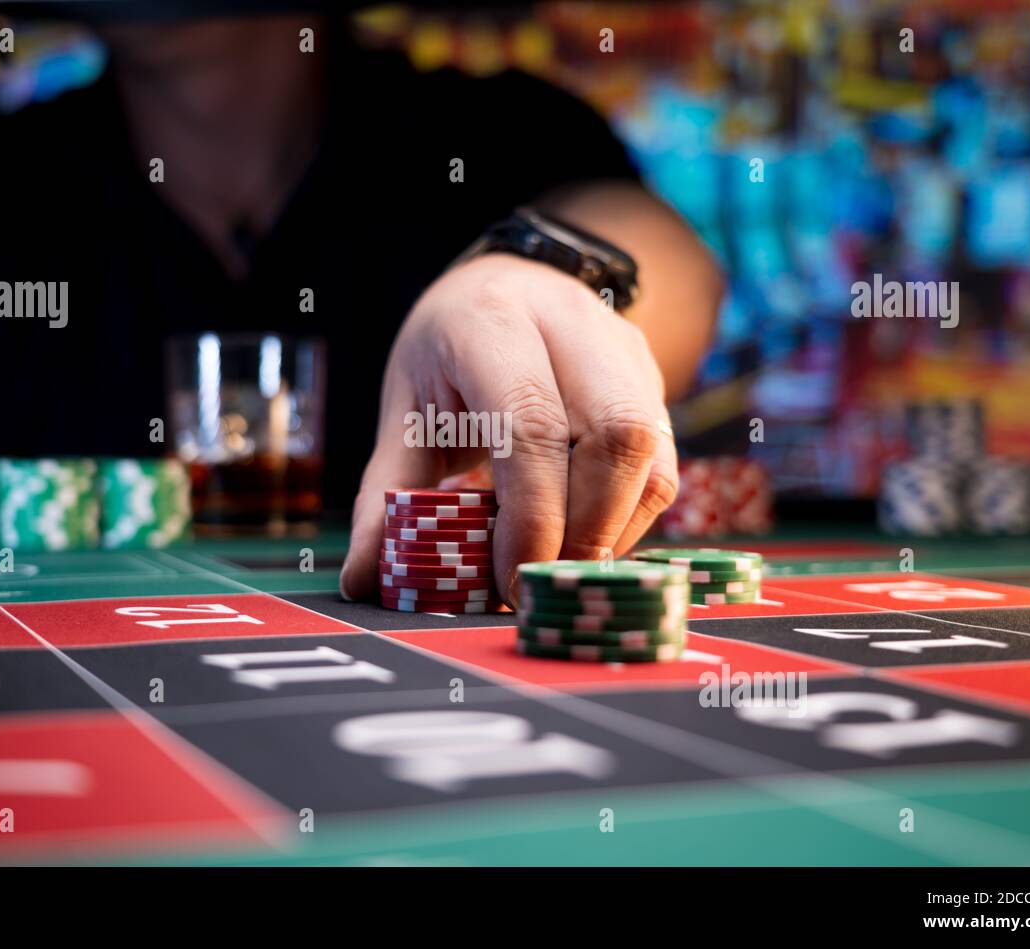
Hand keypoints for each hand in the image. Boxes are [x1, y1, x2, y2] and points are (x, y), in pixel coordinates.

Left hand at [339, 253, 678, 604]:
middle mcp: (569, 322)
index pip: (532, 422)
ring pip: (651, 451)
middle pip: (615, 435)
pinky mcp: (651, 376)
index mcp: (490, 322)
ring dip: (613, 528)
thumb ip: (387, 495)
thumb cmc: (448, 356)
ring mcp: (621, 345)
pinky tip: (586, 538)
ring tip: (562, 565)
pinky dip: (630, 517)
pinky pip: (664, 462)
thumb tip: (366, 581)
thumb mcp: (407, 411)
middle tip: (540, 581)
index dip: (531, 514)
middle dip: (584, 529)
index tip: (509, 578)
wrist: (507, 285)